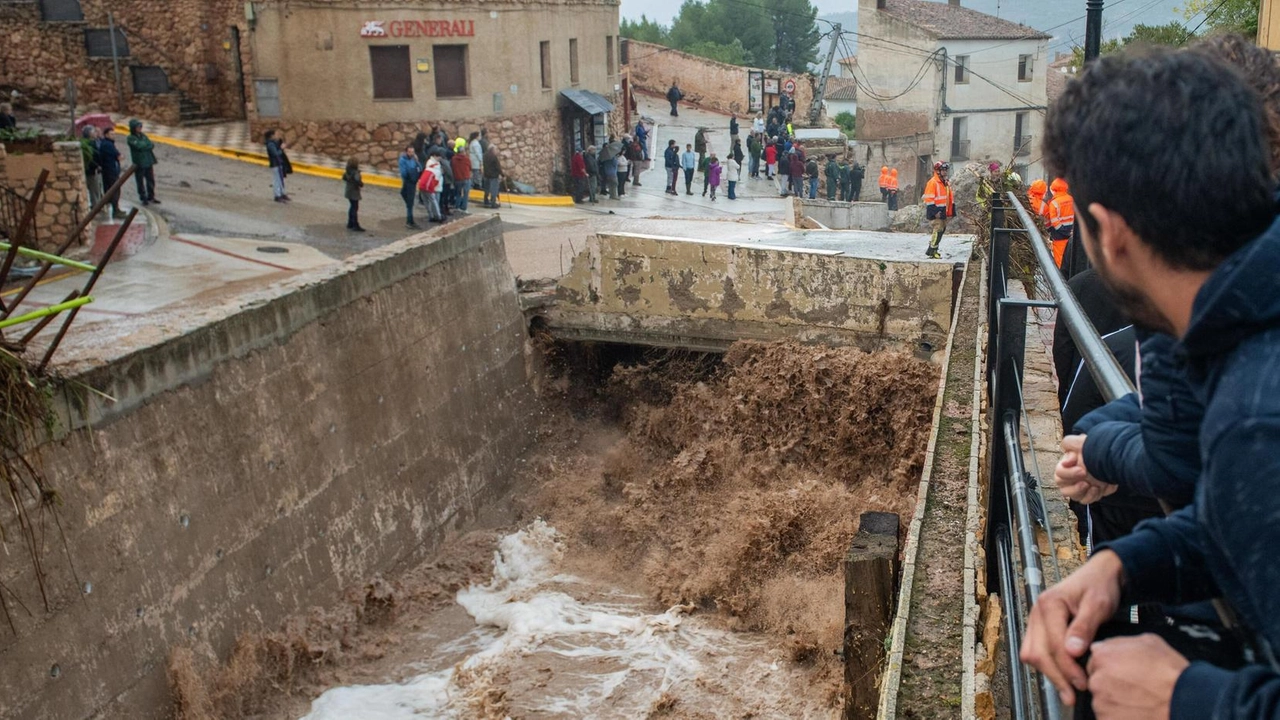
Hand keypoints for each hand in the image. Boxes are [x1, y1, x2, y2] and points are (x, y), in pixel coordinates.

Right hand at [1021, 550, 1124, 705]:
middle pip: (1037, 652)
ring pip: (1032, 654)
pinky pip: (1035, 651)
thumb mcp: (1098, 604)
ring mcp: (1035, 620)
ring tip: (1068, 691)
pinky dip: (1047, 666)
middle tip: (1074, 695)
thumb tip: (1072, 652)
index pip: (1053, 644)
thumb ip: (1084, 626)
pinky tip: (1064, 677)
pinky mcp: (1040, 628)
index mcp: (1049, 605)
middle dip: (1055, 676)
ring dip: (1049, 673)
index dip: (1067, 667)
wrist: (1100, 575)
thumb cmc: (1100, 586)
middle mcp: (1036, 613)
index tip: (1084, 683)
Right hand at [1056, 435, 1117, 503]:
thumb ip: (1069, 443)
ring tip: (1094, 486)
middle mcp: (1070, 480)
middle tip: (1086, 482)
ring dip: (1083, 493)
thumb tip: (1067, 460)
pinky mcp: (1090, 494)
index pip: (1059, 474)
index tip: (1082, 470)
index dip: (1069, 473)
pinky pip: (1088, 500)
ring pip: (1075, 498)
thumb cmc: (1094, 449)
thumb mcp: (1081, 442)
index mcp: (1065, 467)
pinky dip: (1094, 496)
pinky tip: (1100, 487)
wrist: (1113, 457)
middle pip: (1064, 490)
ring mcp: (1080, 488)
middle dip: (1075, 487)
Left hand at [1088, 634, 1187, 718]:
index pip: (1096, 661)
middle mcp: (1098, 679)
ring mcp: (1101, 702)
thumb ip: (1120, 643)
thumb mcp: (1148, 642)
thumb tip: (1107, 645)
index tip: (1123, 673)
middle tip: (1134, 689)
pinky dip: (1120, 716)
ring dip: (1116, 702)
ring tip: (1139, 702)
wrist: (1185, 702)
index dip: (1111, 667)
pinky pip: (1109, 717)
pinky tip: (1138, 712)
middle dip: (1112, 685)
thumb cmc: (1171, 674)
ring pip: (1102, 701)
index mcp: (1103, 656)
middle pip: (1097, 681)